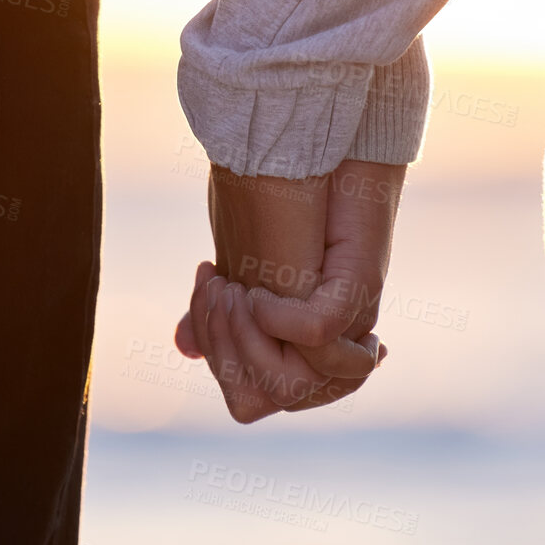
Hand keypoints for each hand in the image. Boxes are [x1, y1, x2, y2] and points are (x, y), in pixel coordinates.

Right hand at [175, 160, 406, 422]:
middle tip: (219, 289)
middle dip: (224, 351)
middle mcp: (328, 341)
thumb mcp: (236, 266)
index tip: (212, 295)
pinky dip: (277, 317)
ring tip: (234, 287)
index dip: (220, 363)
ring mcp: (348, 318)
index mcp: (299, 345)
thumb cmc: (275, 201)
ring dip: (243, 338)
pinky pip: (316, 337)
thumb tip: (183, 347)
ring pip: (290, 387)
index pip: (252, 401)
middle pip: (266, 400)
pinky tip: (257, 286)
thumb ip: (218, 313)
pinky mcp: (360, 288)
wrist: (309, 144)